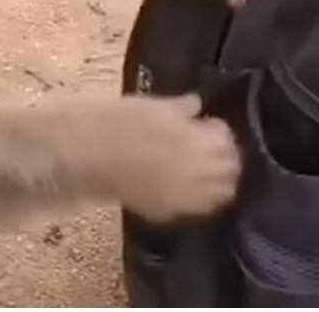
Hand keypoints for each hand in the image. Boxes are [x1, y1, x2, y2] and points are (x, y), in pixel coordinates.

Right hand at [82, 94, 240, 221]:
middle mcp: (202, 172)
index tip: (204, 124)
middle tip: (204, 147)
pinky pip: (191, 208)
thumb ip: (181, 107)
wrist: (88, 153)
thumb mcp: (153, 104)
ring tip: (194, 168)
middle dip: (222, 157)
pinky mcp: (166, 213)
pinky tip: (176, 185)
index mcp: (203, 140)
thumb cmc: (119, 120)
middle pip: (230, 170)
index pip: (225, 138)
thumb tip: (196, 105)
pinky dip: (192, 197)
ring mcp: (185, 197)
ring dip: (213, 180)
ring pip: (218, 195)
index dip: (216, 130)